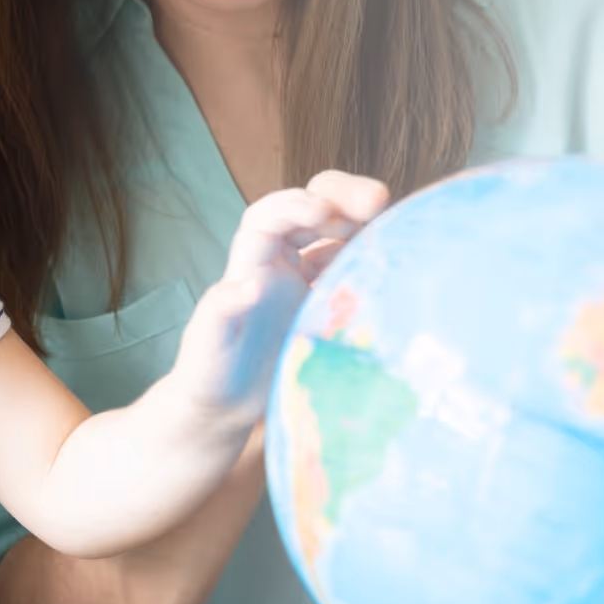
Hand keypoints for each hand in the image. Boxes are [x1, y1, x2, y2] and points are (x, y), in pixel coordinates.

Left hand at [173, 170, 389, 421]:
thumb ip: (221, 311)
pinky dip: (373, 262)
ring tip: (395, 222)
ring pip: (338, 236)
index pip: (270, 217)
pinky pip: (353, 272)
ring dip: (365, 224)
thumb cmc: (210, 372)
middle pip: (311, 211)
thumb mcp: (209, 343)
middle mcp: (280, 263)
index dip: (297, 204)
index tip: (326, 212)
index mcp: (250, 262)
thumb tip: (251, 283)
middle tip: (379, 199)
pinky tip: (394, 264)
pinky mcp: (327, 306)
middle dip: (342, 197)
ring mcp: (307, 283)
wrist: (228, 406)